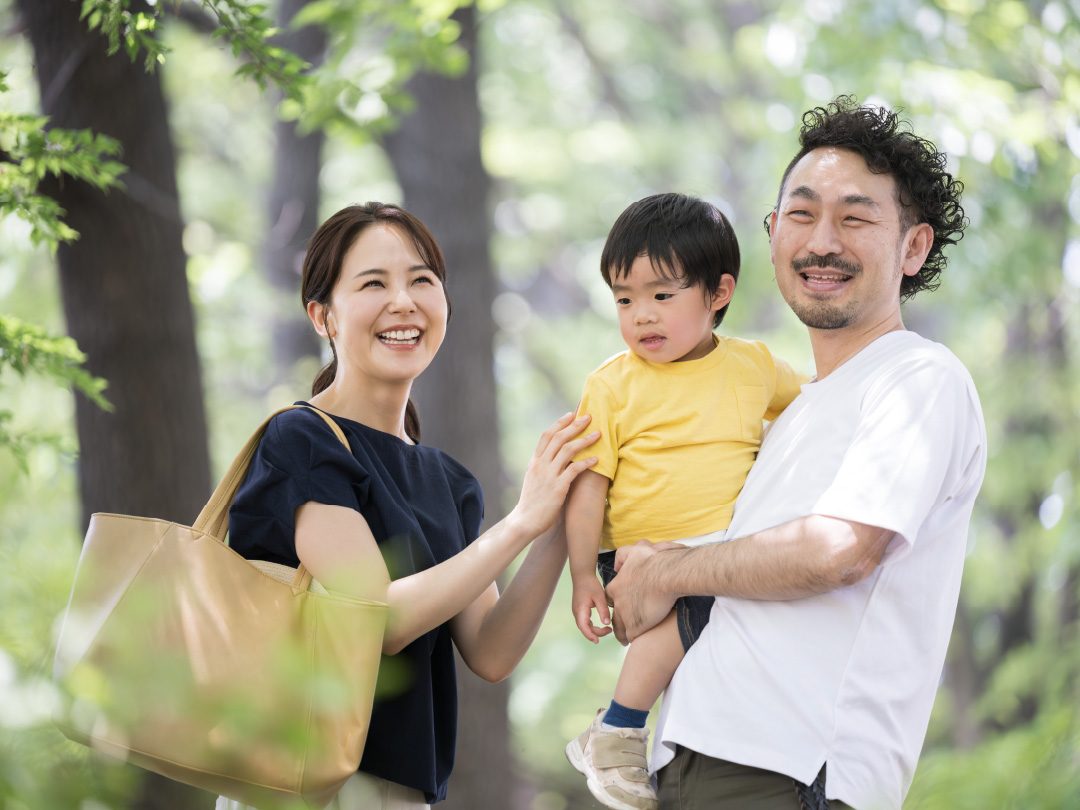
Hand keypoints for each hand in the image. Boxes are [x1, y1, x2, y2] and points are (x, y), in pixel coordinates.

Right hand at [509, 413, 598, 538]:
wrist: (525, 521)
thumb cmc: (532, 501)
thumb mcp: (534, 478)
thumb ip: (544, 465)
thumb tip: (555, 455)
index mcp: (535, 461)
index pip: (547, 435)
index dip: (560, 422)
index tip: (572, 414)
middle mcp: (541, 465)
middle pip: (559, 438)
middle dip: (575, 425)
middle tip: (589, 416)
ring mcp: (548, 475)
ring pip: (568, 450)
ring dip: (584, 440)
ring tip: (598, 434)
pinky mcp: (558, 488)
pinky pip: (574, 470)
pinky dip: (586, 463)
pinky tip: (597, 460)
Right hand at [571, 576, 611, 643]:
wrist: (582, 576)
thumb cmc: (591, 585)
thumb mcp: (600, 597)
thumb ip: (603, 610)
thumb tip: (607, 623)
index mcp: (580, 610)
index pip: (583, 627)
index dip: (590, 635)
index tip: (597, 641)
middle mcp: (576, 612)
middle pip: (585, 628)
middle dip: (596, 633)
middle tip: (609, 631)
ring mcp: (577, 612)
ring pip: (585, 626)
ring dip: (595, 630)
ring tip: (608, 629)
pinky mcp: (580, 610)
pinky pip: (585, 622)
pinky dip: (592, 626)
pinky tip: (602, 624)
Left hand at [608, 539, 679, 644]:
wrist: (667, 576)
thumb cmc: (654, 562)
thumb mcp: (634, 551)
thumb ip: (622, 555)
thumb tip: (617, 566)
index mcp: (615, 587)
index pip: (610, 599)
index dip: (617, 604)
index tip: (622, 607)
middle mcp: (617, 602)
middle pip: (613, 617)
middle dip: (618, 622)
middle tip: (623, 627)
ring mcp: (625, 615)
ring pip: (619, 630)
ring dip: (623, 634)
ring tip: (627, 639)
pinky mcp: (636, 626)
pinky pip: (631, 636)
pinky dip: (634, 638)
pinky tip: (638, 639)